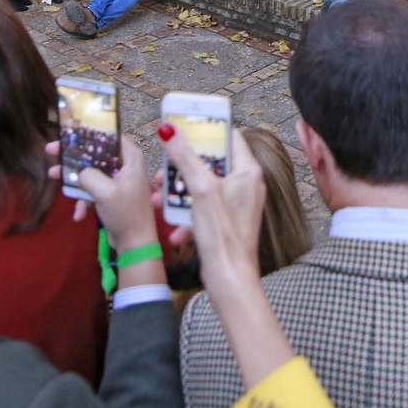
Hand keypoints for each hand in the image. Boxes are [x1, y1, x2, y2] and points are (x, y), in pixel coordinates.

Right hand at [47, 134, 159, 247]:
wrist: (134, 244)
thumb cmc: (126, 214)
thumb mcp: (105, 192)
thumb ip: (89, 175)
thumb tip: (79, 172)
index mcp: (131, 158)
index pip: (110, 135)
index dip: (89, 132)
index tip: (68, 132)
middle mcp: (126, 165)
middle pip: (95, 153)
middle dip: (73, 156)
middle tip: (50, 150)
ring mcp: (118, 180)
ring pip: (91, 172)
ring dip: (75, 179)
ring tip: (54, 177)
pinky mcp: (111, 194)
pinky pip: (92, 189)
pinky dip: (84, 200)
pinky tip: (80, 214)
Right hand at [154, 124, 263, 291]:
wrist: (230, 280)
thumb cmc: (223, 236)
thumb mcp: (200, 189)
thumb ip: (184, 156)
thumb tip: (170, 128)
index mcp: (247, 171)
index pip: (228, 135)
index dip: (205, 129)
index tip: (182, 126)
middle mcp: (245, 184)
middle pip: (210, 162)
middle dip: (183, 167)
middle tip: (164, 169)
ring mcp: (236, 204)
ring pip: (202, 186)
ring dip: (179, 193)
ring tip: (159, 199)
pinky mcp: (226, 221)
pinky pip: (203, 208)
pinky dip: (187, 215)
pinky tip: (175, 229)